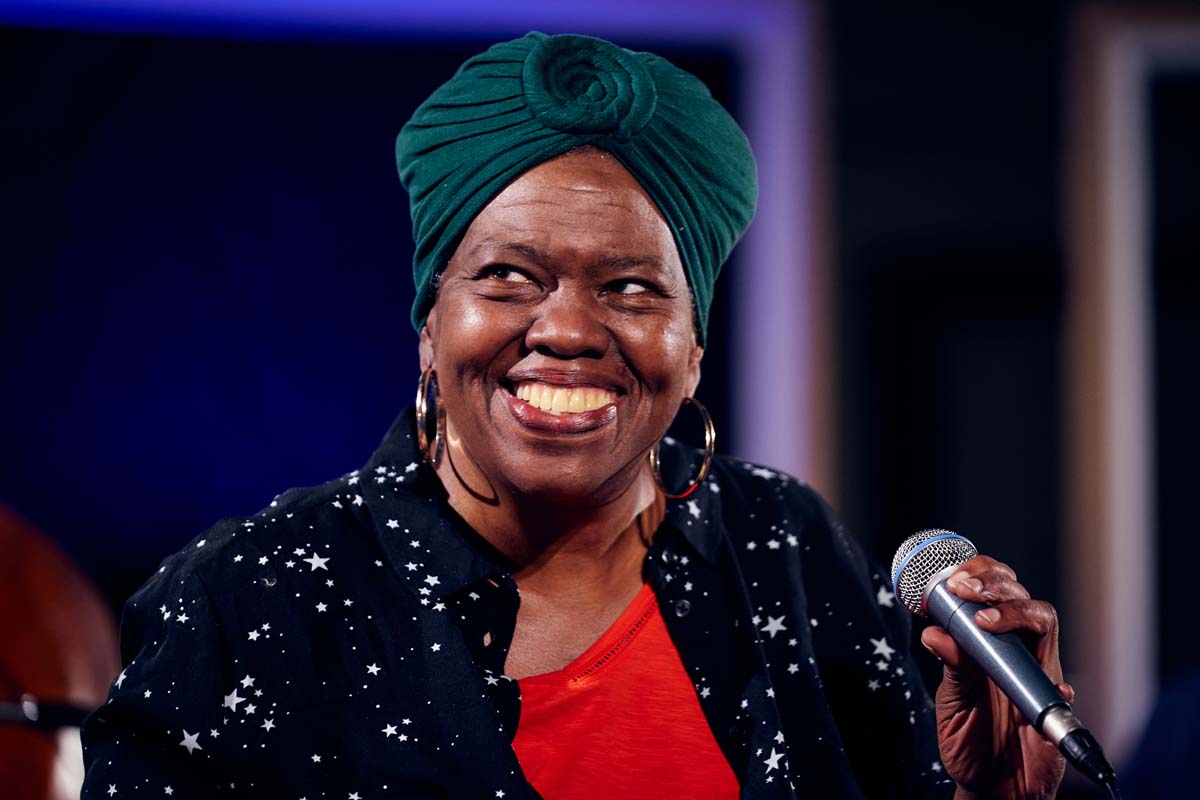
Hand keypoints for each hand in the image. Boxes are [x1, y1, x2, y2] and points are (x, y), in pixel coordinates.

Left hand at [920, 555, 1068, 799]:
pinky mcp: (1054, 702)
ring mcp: (1036, 672)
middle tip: (968, 587)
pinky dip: (1051, 682)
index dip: (978, 574)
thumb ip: (951, 669)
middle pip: (1019, 594)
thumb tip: (933, 632)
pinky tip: (1035, 687)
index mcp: (985, 644)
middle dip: (995, 581)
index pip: (989, 593)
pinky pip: (1061, 682)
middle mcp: (1015, 650)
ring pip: (1043, 620)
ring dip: (1016, 611)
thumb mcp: (951, 704)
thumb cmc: (969, 742)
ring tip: (985, 620)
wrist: (993, 788)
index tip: (954, 576)